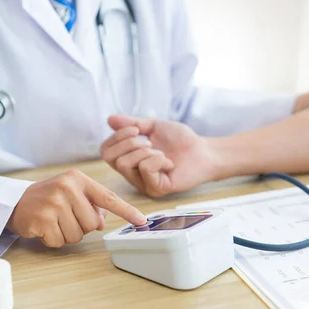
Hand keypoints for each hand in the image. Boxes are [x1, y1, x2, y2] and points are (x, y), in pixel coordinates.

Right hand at [6, 170, 145, 246]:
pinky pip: (60, 241)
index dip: (127, 211)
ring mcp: (54, 203)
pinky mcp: (42, 219)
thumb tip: (101, 222)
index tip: (141, 220)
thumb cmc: (49, 198)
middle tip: (64, 217)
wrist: (15, 201)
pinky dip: (53, 239)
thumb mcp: (72, 193)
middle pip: (92, 223)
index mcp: (79, 179)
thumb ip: (91, 205)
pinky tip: (44, 228)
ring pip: (78, 235)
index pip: (108, 198)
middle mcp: (67, 188)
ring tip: (54, 221)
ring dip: (66, 234)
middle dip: (81, 226)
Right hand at [100, 116, 218, 196]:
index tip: (136, 128)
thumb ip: (131, 123)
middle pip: (111, 158)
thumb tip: (110, 119)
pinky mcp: (155, 189)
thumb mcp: (153, 126)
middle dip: (129, 143)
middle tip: (149, 141)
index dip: (117, 137)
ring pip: (125, 164)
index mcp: (129, 159)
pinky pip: (144, 169)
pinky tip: (169, 163)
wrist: (203, 151)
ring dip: (145, 151)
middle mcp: (132, 174)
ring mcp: (143, 183)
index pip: (105, 151)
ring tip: (161, 153)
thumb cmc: (180, 140)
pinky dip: (157, 160)